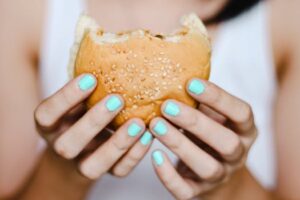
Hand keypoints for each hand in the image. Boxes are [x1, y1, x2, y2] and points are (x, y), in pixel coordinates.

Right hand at [34, 74, 152, 179]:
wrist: (80, 149)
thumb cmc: (80, 112)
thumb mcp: (77, 97)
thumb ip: (86, 83)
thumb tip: (112, 47)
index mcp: (49, 124)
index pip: (47, 113)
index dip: (66, 97)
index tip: (89, 78)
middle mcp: (61, 147)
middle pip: (68, 144)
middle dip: (93, 122)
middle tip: (118, 99)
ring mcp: (81, 164)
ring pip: (92, 166)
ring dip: (117, 144)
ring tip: (139, 123)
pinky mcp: (104, 173)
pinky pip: (117, 172)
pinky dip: (134, 155)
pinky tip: (149, 136)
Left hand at [148, 78, 256, 199]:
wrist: (212, 172)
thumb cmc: (209, 133)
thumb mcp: (212, 114)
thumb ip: (201, 98)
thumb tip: (175, 67)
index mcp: (244, 130)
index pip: (241, 113)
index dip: (218, 98)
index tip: (191, 83)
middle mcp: (237, 155)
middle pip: (226, 142)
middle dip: (196, 123)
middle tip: (167, 106)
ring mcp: (220, 176)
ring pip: (207, 167)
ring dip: (180, 145)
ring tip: (155, 125)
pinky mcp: (199, 192)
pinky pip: (185, 190)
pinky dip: (168, 175)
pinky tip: (153, 156)